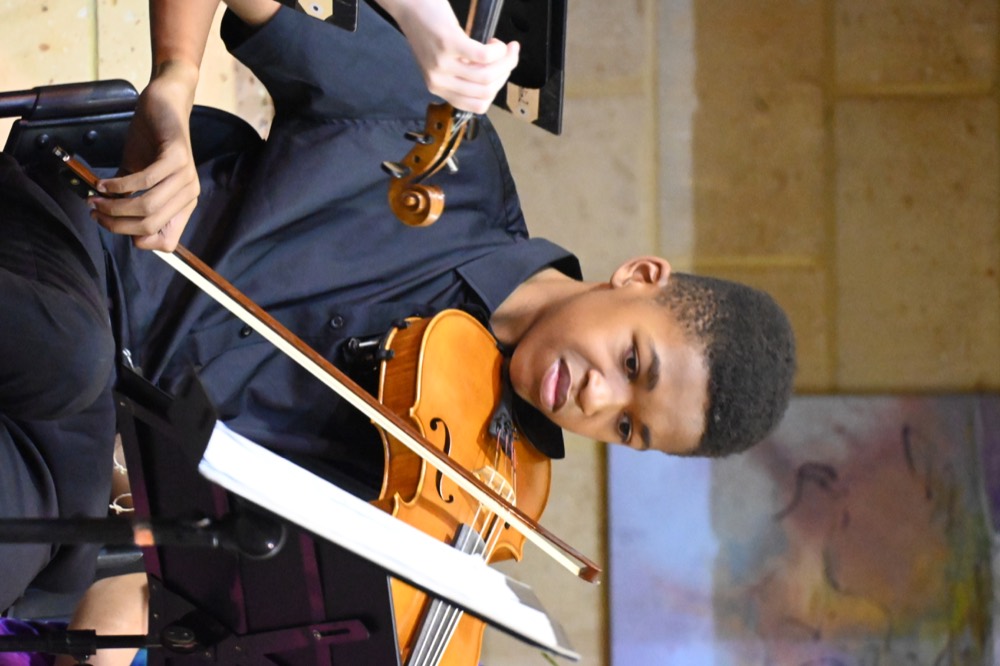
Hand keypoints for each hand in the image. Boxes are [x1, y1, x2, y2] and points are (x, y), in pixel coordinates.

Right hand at [90, 61, 200, 250]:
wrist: (164, 104)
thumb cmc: (149, 142)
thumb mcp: (137, 178)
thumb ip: (128, 200)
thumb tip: (107, 221)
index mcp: (183, 205)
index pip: (166, 243)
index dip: (134, 239)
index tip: (108, 223)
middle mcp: (189, 195)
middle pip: (151, 227)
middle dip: (116, 224)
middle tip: (94, 212)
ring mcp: (186, 177)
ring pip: (148, 208)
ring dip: (114, 207)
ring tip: (95, 199)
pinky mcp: (177, 157)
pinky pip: (145, 181)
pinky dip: (119, 185)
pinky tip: (103, 182)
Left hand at [383, 0, 518, 113]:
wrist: (409, 6)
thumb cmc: (427, 29)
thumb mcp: (440, 62)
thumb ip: (459, 75)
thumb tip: (491, 78)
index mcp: (438, 88)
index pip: (477, 106)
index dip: (497, 91)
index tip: (500, 73)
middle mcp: (439, 81)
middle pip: (486, 92)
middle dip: (505, 74)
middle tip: (508, 56)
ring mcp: (443, 64)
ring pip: (488, 76)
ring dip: (506, 62)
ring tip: (505, 48)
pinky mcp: (449, 43)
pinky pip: (484, 56)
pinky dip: (498, 50)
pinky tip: (496, 42)